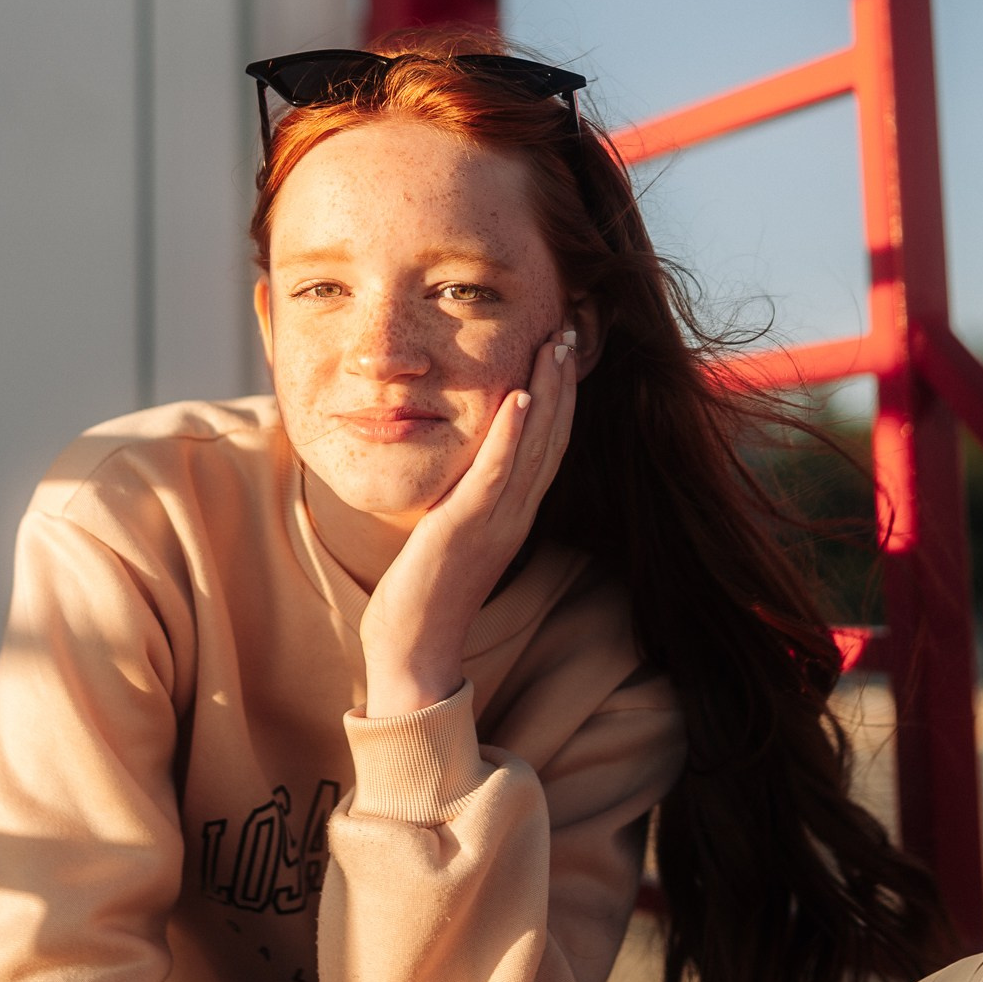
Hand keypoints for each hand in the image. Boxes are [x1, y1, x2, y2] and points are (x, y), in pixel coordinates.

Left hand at [359, 327, 579, 717]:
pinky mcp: (466, 529)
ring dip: (547, 393)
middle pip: (553, 438)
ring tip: (554, 345)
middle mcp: (516, 515)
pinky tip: (518, 396)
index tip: (562, 351)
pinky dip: (511, 434)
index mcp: (514, 514)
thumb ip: (465, 498)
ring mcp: (496, 523)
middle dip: (563, 382)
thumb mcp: (451, 532)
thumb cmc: (424, 593)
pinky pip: (495, 475)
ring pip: (535, 448)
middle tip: (568, 330)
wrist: (414, 651)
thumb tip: (462, 463)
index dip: (561, 397)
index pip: (549, 445)